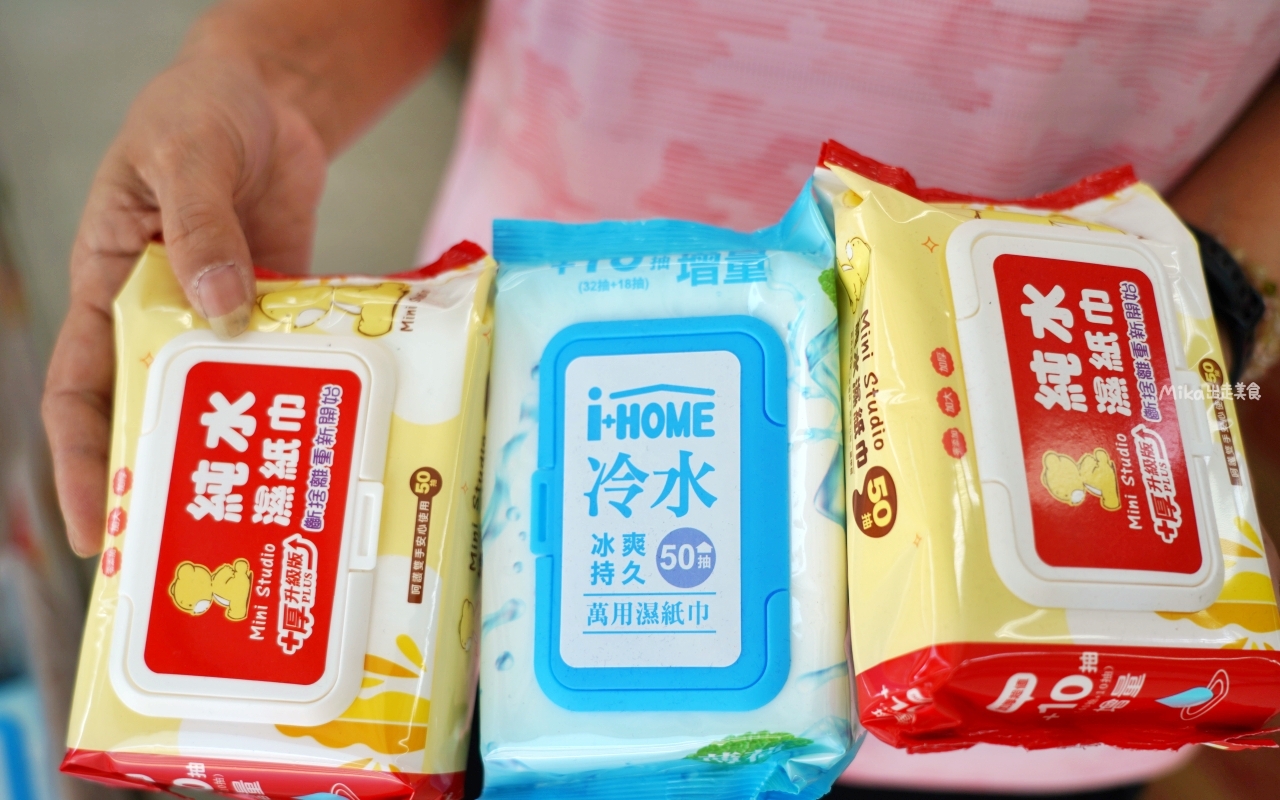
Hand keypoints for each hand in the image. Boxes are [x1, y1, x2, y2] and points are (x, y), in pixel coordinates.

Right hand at [41, 54, 326, 555]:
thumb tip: (219, 308)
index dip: (83, 463)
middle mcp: (166, 317)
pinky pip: (291, 360)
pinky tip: (334, 431)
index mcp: (111, 289)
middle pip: (159, 413)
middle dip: (171, 479)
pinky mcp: (283, 310)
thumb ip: (198, 227)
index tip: (98, 529)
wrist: (268, 95)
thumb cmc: (198, 113)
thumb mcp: (181, 157)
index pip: (82, 392)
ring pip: (231, 397)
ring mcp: (230, 318)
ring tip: (277, 512)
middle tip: (199, 551)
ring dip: (250, 449)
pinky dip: (307, 392)